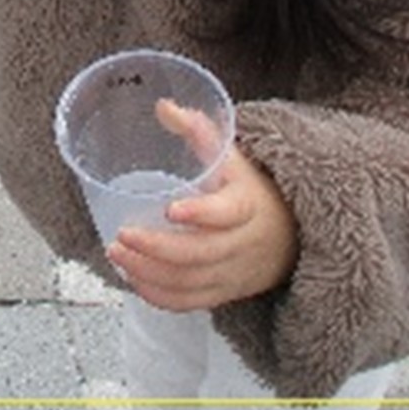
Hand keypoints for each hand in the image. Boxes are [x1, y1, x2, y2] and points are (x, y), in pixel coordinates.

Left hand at [106, 100, 299, 311]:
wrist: (290, 232)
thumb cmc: (248, 187)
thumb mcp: (231, 155)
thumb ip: (199, 131)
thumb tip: (163, 107)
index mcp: (247, 205)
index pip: (227, 212)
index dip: (201, 212)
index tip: (171, 208)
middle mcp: (242, 243)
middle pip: (201, 253)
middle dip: (158, 248)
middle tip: (122, 235)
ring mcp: (234, 272)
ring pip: (192, 282)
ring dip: (150, 273)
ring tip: (117, 254)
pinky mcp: (225, 292)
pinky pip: (192, 302)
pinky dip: (160, 296)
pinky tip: (133, 280)